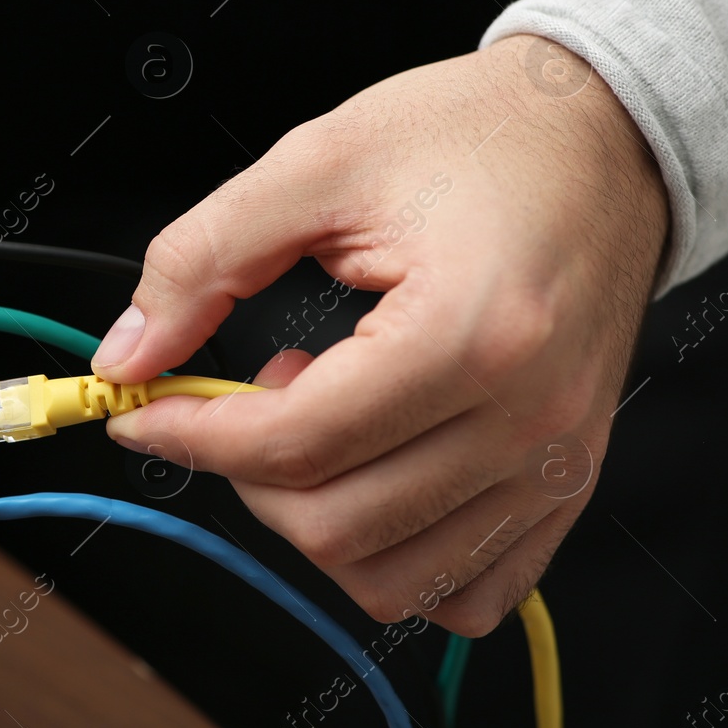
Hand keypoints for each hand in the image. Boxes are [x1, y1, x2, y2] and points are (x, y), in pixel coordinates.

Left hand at [94, 35, 667, 634]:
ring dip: (315, 516)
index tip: (143, 411)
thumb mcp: (315, 165)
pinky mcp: (566, 486)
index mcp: (472, 334)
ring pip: (393, 579)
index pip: (296, 443)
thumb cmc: (475, 136)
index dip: (192, 434)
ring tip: (319, 415)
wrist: (599, 136)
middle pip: (336, 526)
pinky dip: (393, 557)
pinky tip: (372, 469)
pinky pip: (465, 592)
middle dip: (246, 473)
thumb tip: (128, 356)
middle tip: (238, 397)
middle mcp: (530, 420)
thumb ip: (202, 261)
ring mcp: (557, 466)